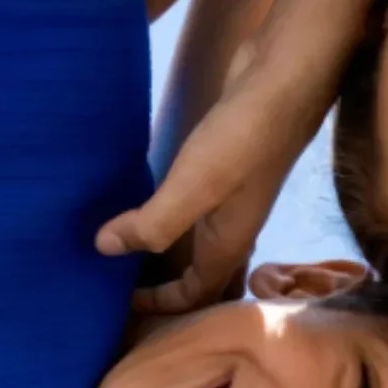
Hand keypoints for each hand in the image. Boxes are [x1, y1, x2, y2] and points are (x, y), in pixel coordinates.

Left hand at [97, 45, 331, 313]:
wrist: (284, 80)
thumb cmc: (243, 139)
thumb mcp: (193, 187)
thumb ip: (152, 223)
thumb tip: (103, 249)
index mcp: (228, 245)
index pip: (197, 297)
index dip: (160, 307)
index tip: (119, 304)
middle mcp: (233, 229)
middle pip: (205, 278)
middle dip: (172, 291)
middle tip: (125, 285)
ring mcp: (232, 198)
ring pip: (200, 244)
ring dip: (170, 254)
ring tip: (126, 248)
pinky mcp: (225, 168)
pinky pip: (196, 209)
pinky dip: (171, 217)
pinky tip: (150, 199)